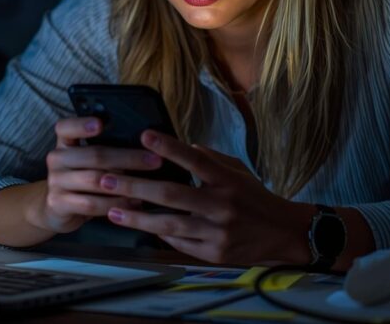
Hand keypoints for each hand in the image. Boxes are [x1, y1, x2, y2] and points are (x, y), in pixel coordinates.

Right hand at [38, 117, 161, 233]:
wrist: (57, 209)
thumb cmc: (82, 178)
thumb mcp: (88, 161)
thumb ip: (106, 149)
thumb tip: (145, 143)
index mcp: (65, 143)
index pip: (66, 127)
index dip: (81, 124)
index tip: (101, 123)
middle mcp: (57, 159)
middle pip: (94, 155)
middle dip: (128, 157)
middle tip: (154, 160)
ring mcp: (56, 182)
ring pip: (94, 180)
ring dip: (124, 183)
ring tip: (148, 185)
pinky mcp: (58, 204)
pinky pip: (91, 204)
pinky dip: (115, 204)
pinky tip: (132, 203)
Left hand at [96, 130, 312, 264]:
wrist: (282, 233)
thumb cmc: (255, 197)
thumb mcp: (238, 170)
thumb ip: (210, 158)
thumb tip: (182, 146)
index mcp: (228, 180)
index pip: (195, 160)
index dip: (169, 147)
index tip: (144, 136)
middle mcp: (222, 205)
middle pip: (172, 194)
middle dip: (135, 186)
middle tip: (107, 178)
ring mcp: (217, 231)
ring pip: (170, 224)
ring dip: (137, 217)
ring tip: (112, 210)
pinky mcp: (214, 253)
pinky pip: (179, 243)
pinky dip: (158, 234)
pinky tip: (139, 226)